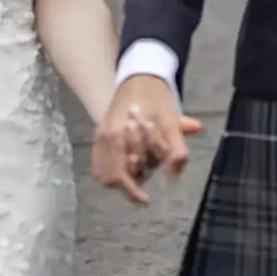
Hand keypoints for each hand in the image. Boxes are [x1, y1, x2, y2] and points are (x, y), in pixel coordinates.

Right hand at [92, 75, 202, 205]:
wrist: (142, 75)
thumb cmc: (157, 99)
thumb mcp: (173, 124)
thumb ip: (176, 152)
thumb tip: (174, 177)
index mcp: (117, 134)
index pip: (118, 175)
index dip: (132, 192)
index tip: (146, 200)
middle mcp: (103, 136)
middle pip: (108, 177)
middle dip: (129, 182)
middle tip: (148, 173)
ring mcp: (100, 135)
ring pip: (103, 171)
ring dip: (121, 175)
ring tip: (141, 165)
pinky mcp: (101, 133)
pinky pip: (101, 161)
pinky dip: (114, 168)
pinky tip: (131, 161)